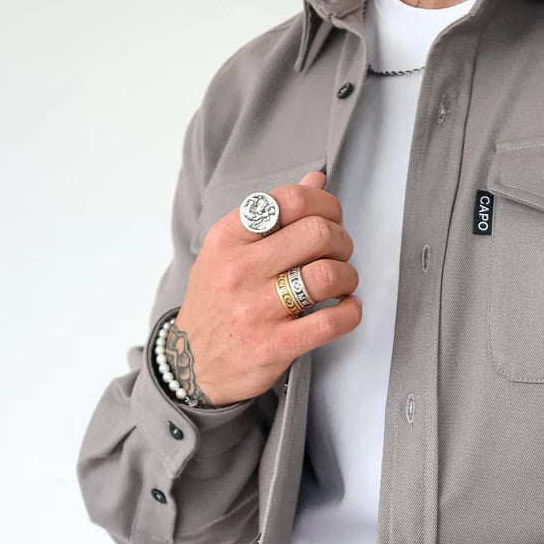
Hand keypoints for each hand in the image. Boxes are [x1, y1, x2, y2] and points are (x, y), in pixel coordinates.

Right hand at [169, 171, 363, 406]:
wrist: (192, 364)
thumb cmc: (218, 301)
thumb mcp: (230, 251)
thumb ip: (274, 215)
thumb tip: (316, 179)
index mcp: (228, 238)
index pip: (289, 200)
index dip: (325, 205)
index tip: (331, 219)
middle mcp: (239, 270)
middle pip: (317, 233)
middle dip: (342, 241)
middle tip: (339, 254)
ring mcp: (256, 310)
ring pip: (327, 275)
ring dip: (348, 276)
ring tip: (342, 284)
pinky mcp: (274, 345)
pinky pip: (331, 322)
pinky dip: (351, 312)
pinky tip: (346, 310)